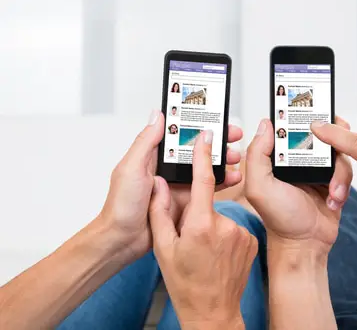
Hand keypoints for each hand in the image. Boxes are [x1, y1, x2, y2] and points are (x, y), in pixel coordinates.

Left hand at [97, 110, 242, 259]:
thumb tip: (157, 116)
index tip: (215, 118)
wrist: (122, 240)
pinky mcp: (185, 202)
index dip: (197, 125)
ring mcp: (177, 186)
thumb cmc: (120, 206)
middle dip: (216, 142)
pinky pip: (206, 189)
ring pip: (205, 168)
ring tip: (236, 158)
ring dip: (222, 161)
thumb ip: (145, 142)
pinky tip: (232, 178)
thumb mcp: (131, 168)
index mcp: (153, 157)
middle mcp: (166, 169)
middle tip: (234, 136)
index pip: (179, 134)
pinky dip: (221, 182)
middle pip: (196, 150)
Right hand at [149, 130, 256, 328]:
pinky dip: (225, 235)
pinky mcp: (252, 240)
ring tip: (206, 254)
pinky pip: (235, 228)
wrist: (213, 313)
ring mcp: (242, 233)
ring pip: (222, 217)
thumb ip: (159, 212)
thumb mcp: (164, 249)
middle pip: (209, 204)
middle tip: (192, 241)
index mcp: (200, 224)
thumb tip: (159, 184)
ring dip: (212, 227)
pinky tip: (219, 255)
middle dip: (198, 215)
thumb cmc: (186, 285)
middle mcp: (225, 225)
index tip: (206, 136)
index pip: (203, 180)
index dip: (203, 154)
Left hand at [245, 118, 352, 254]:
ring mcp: (318, 168)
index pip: (291, 127)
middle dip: (332, 138)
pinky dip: (343, 184)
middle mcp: (298, 159)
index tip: (314, 112)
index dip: (301, 117)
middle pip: (320, 133)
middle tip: (335, 147)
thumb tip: (265, 124)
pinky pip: (346, 169)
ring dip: (338, 172)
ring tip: (331, 191)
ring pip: (338, 151)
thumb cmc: (279, 218)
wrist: (305, 244)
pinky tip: (334, 199)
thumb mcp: (259, 186)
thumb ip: (257, 154)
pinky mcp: (334, 180)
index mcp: (278, 156)